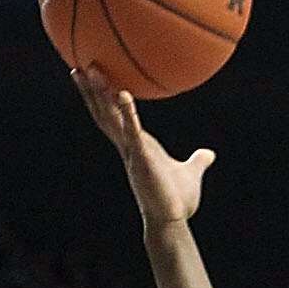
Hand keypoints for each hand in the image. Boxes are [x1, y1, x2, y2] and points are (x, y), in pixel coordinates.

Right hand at [74, 66, 211, 227]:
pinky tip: (123, 94)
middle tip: (79, 66)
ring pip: (111, 118)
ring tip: (92, 69)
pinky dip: (128, 113)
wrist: (174, 221)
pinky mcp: (142, 159)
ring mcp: (133, 152)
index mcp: (137, 147)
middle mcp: (129, 147)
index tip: (91, 81)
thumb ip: (198, 161)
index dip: (100, 100)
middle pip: (104, 114)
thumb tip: (209, 154)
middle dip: (91, 92)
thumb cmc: (178, 201)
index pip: (113, 119)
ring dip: (101, 94)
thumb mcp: (190, 173)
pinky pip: (133, 132)